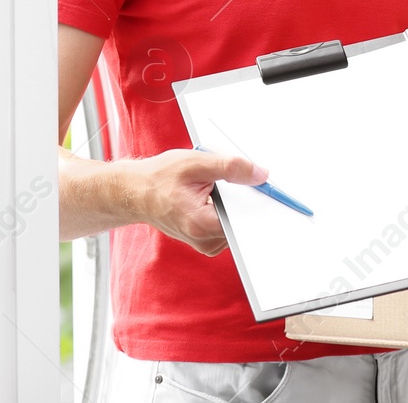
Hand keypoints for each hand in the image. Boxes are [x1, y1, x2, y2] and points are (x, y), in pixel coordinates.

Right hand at [126, 148, 267, 256]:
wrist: (135, 191)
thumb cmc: (159, 178)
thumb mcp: (196, 163)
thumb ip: (230, 168)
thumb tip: (260, 174)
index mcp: (202, 224)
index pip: (246, 222)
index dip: (259, 204)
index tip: (272, 196)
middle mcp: (204, 240)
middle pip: (244, 224)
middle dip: (248, 202)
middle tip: (244, 182)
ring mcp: (205, 243)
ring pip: (237, 225)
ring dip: (236, 206)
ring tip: (219, 188)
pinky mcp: (205, 239)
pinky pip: (228, 226)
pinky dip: (228, 210)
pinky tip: (216, 196)